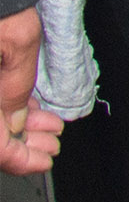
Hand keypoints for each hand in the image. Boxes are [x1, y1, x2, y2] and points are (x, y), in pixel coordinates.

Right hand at [0, 8, 59, 174]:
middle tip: (50, 141)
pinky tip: (23, 108)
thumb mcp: (16, 42)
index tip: (45, 159)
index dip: (19, 159)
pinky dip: (2, 108)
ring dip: (13, 127)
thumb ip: (14, 89)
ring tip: (44, 125)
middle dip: (20, 144)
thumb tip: (13, 121)